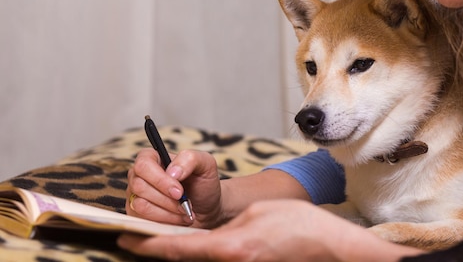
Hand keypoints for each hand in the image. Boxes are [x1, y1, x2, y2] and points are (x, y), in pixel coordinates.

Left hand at [118, 199, 420, 261]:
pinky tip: (197, 247)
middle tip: (138, 239)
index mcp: (228, 247)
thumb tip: (212, 235)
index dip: (147, 246)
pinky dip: (202, 256)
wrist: (329, 248)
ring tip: (163, 241)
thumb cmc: (298, 224)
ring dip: (181, 254)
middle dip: (159, 252)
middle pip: (185, 261)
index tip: (124, 239)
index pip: (177, 249)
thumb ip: (228, 226)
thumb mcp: (257, 213)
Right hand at [126, 148, 222, 228]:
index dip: (160, 180)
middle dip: (167, 199)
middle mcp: (139, 175)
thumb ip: (190, 159)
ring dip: (167, 211)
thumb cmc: (203, 184)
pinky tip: (178, 218)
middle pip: (140, 186)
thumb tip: (172, 172)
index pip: (143, 164)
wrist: (206, 209)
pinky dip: (165, 221)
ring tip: (185, 210)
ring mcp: (135, 196)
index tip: (180, 192)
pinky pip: (142, 220)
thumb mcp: (205, 164)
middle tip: (186, 203)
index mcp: (152, 158)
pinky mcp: (136, 215)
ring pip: (140, 205)